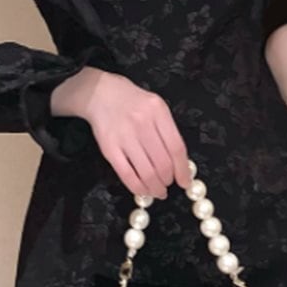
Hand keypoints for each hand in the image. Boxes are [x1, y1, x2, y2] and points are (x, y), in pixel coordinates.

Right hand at [50, 67, 191, 198]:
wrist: (100, 94)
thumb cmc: (133, 102)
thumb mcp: (156, 107)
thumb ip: (168, 131)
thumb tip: (180, 164)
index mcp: (158, 111)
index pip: (176, 147)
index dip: (183, 170)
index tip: (185, 181)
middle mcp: (142, 123)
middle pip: (162, 163)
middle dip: (168, 180)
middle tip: (167, 184)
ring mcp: (124, 136)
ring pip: (146, 172)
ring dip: (155, 187)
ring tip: (158, 191)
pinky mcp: (109, 148)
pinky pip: (127, 174)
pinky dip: (138, 187)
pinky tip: (143, 190)